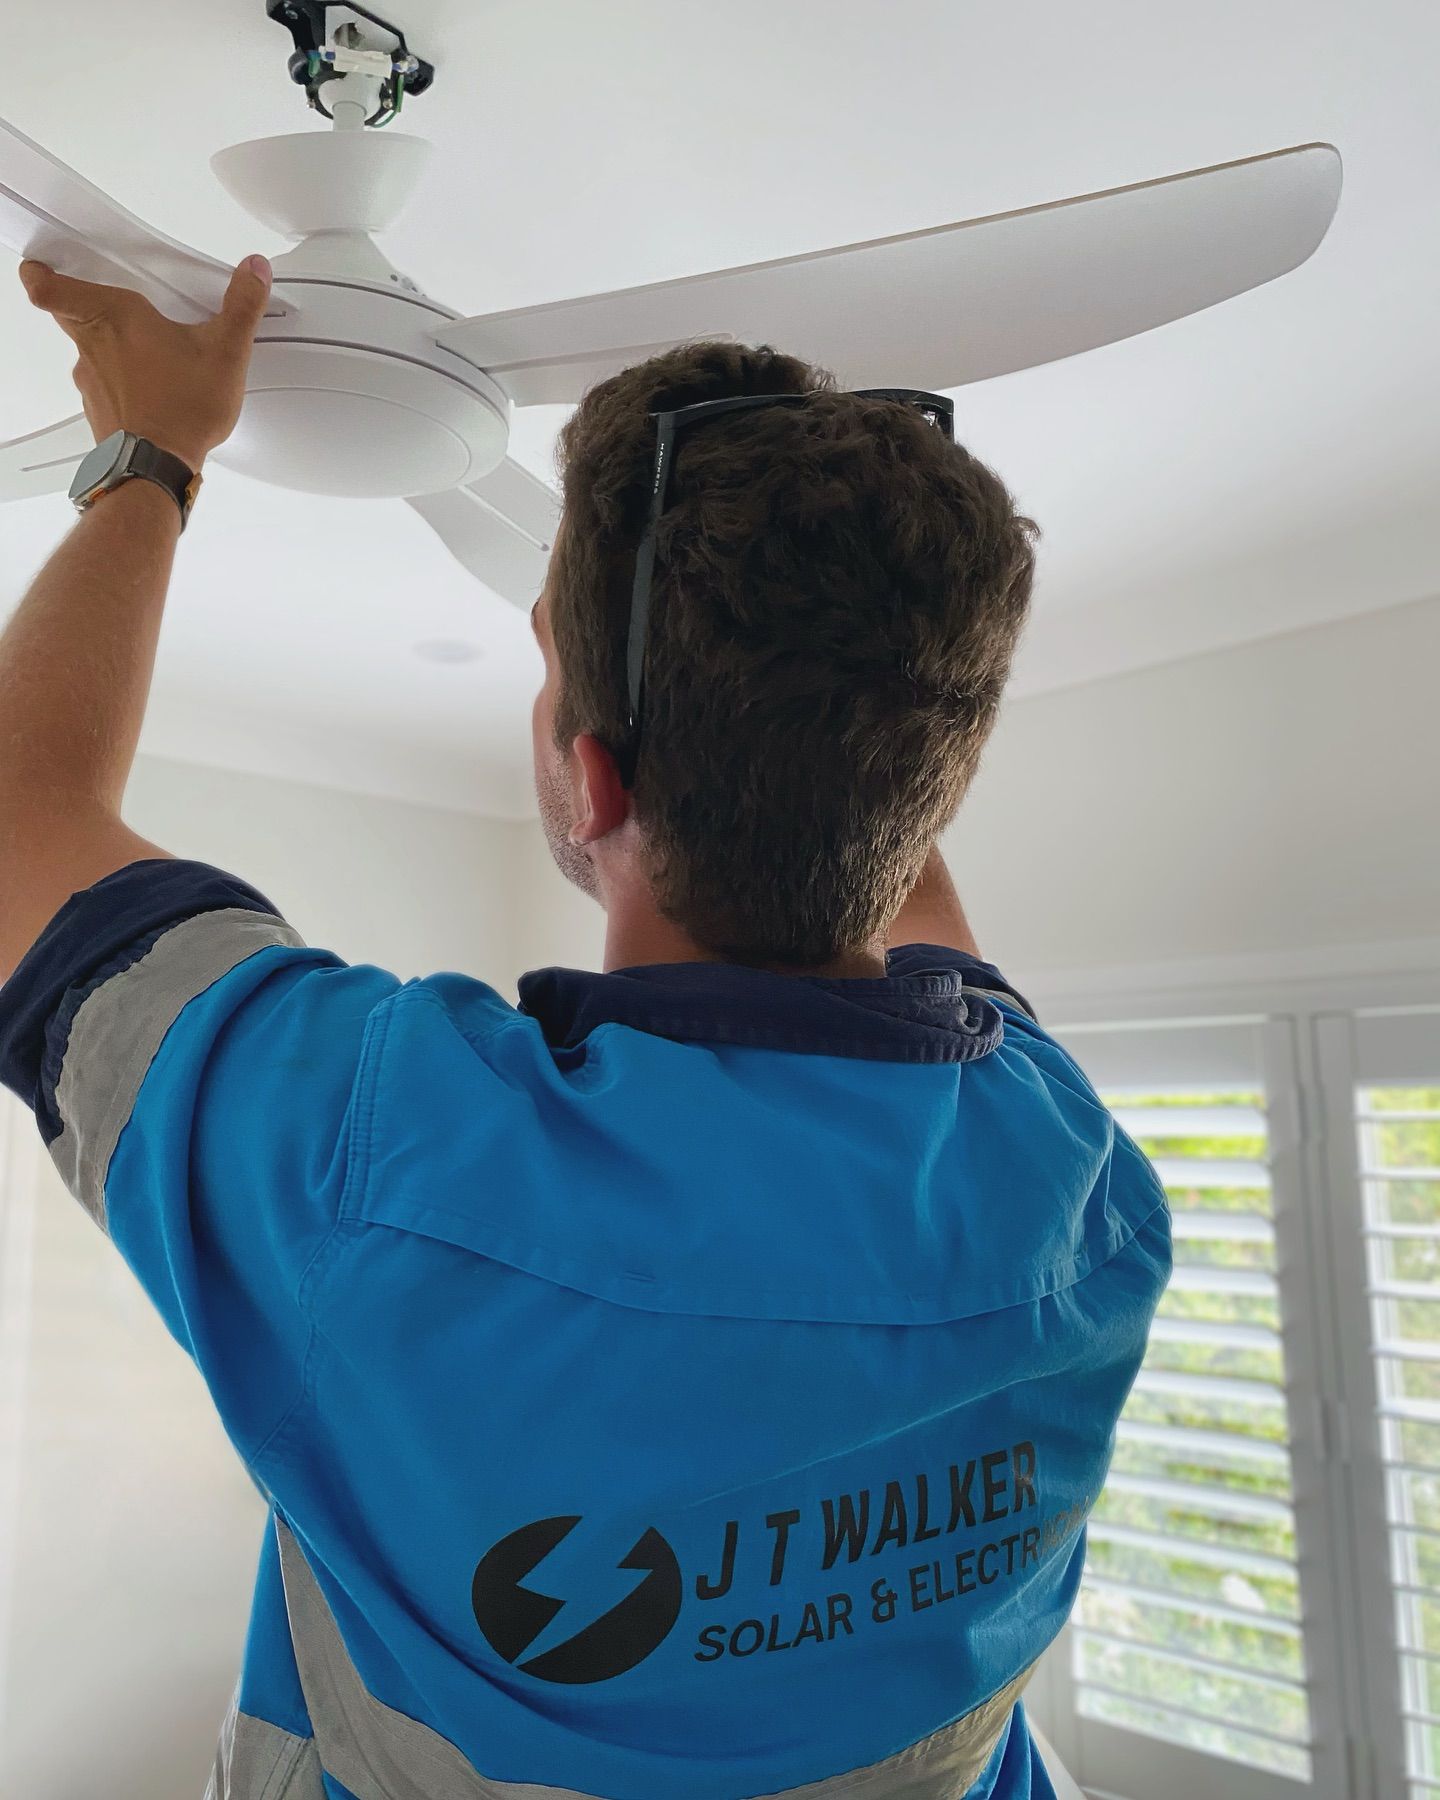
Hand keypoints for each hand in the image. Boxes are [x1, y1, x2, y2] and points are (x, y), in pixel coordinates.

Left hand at [18, 254, 273, 472]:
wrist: (157, 468)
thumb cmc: (180, 410)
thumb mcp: (225, 351)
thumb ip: (241, 306)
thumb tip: (253, 271)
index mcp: (114, 317)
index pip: (48, 287)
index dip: (40, 274)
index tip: (45, 266)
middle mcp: (93, 346)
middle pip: (68, 316)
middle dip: (83, 306)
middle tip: (108, 303)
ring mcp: (90, 381)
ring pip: (88, 353)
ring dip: (110, 351)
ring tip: (148, 357)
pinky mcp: (99, 412)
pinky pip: (102, 389)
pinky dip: (120, 387)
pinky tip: (150, 394)